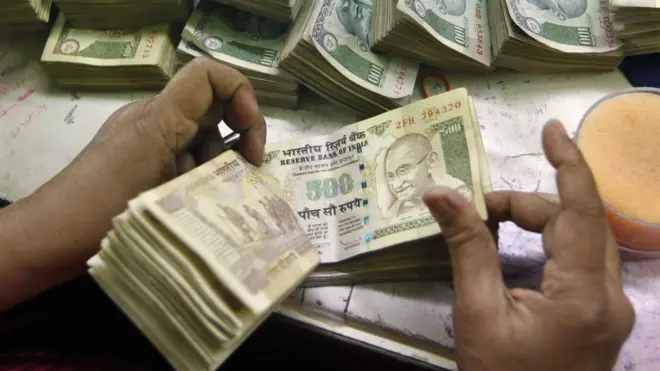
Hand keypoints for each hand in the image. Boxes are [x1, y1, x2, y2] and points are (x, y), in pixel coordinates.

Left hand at [0, 57, 265, 308]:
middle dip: (241, 140)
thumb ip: (210, 173)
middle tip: (250, 175)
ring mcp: (151, 143)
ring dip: (224, 167)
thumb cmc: (103, 213)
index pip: (208, 76)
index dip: (242, 94)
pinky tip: (206, 207)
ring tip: (225, 202)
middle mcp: (157, 121)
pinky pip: (188, 160)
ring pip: (205, 140)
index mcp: (159, 118)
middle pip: (215, 110)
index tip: (250, 137)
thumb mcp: (164, 191)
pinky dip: (205, 179)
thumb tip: (253, 177)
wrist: (52, 238)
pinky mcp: (148, 165)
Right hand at [423, 120, 633, 370]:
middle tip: (479, 208)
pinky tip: (521, 246)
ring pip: (581, 240)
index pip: (581, 212)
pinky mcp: (603, 315)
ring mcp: (612, 308)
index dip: (568, 163)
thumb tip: (440, 193)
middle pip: (578, 223)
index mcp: (583, 297)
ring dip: (539, 222)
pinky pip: (581, 261)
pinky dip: (549, 244)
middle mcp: (610, 297)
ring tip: (492, 223)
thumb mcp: (478, 313)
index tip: (551, 129)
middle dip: (529, 204)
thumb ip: (467, 247)